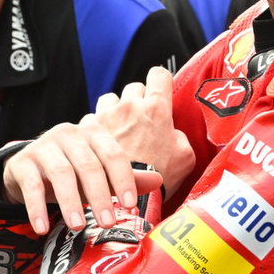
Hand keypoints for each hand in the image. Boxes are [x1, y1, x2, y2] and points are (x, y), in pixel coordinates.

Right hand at [2, 67, 191, 233]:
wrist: (27, 169)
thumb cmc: (72, 172)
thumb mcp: (98, 173)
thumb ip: (124, 178)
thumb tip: (158, 180)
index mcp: (93, 133)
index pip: (113, 154)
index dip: (123, 179)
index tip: (130, 205)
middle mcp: (69, 134)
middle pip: (88, 165)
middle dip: (99, 196)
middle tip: (108, 222)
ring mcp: (43, 146)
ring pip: (61, 174)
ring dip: (71, 202)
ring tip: (77, 227)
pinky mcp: (21, 162)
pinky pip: (31, 186)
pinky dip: (37, 208)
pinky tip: (42, 228)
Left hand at [93, 66, 196, 193]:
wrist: (128, 199)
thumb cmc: (159, 179)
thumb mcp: (185, 157)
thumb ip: (179, 136)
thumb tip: (172, 132)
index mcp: (156, 109)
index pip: (159, 75)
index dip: (161, 82)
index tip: (161, 92)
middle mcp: (129, 106)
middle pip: (135, 87)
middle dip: (139, 99)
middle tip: (143, 121)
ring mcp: (107, 116)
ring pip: (111, 99)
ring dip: (116, 109)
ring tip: (121, 130)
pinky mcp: (89, 130)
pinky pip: (94, 118)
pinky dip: (99, 126)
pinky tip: (105, 141)